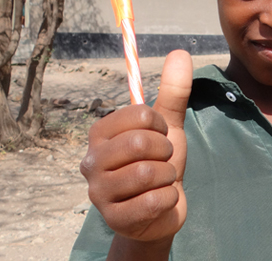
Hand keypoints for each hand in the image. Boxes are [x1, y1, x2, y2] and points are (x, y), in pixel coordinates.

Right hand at [80, 50, 192, 242]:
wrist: (161, 209)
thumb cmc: (159, 162)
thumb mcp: (169, 126)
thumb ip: (173, 91)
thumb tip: (180, 51)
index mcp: (100, 133)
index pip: (140, 115)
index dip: (161, 125)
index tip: (160, 135)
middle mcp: (91, 161)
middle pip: (142, 143)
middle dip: (166, 152)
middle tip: (162, 160)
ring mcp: (99, 192)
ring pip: (150, 173)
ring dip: (169, 176)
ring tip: (161, 180)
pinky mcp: (114, 219)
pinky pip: (154, 200)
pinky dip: (169, 198)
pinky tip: (160, 199)